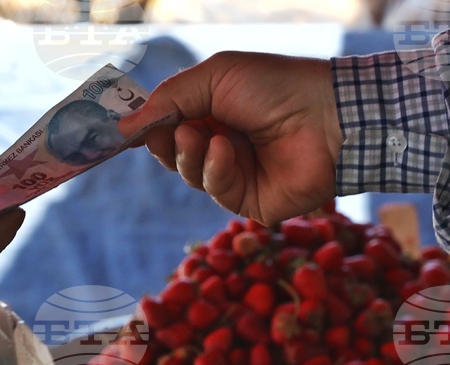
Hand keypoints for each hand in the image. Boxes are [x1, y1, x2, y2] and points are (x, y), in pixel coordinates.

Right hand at [119, 52, 343, 225]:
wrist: (328, 116)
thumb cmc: (275, 86)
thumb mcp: (215, 77)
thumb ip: (169, 99)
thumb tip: (122, 126)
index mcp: (214, 111)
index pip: (168, 125)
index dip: (146, 129)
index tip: (122, 131)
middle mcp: (221, 143)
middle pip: (171, 154)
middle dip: (165, 143)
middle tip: (168, 131)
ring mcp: (236, 174)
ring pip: (189, 175)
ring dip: (191, 155)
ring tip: (209, 137)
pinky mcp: (249, 201)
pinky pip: (216, 191)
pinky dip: (216, 170)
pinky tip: (227, 151)